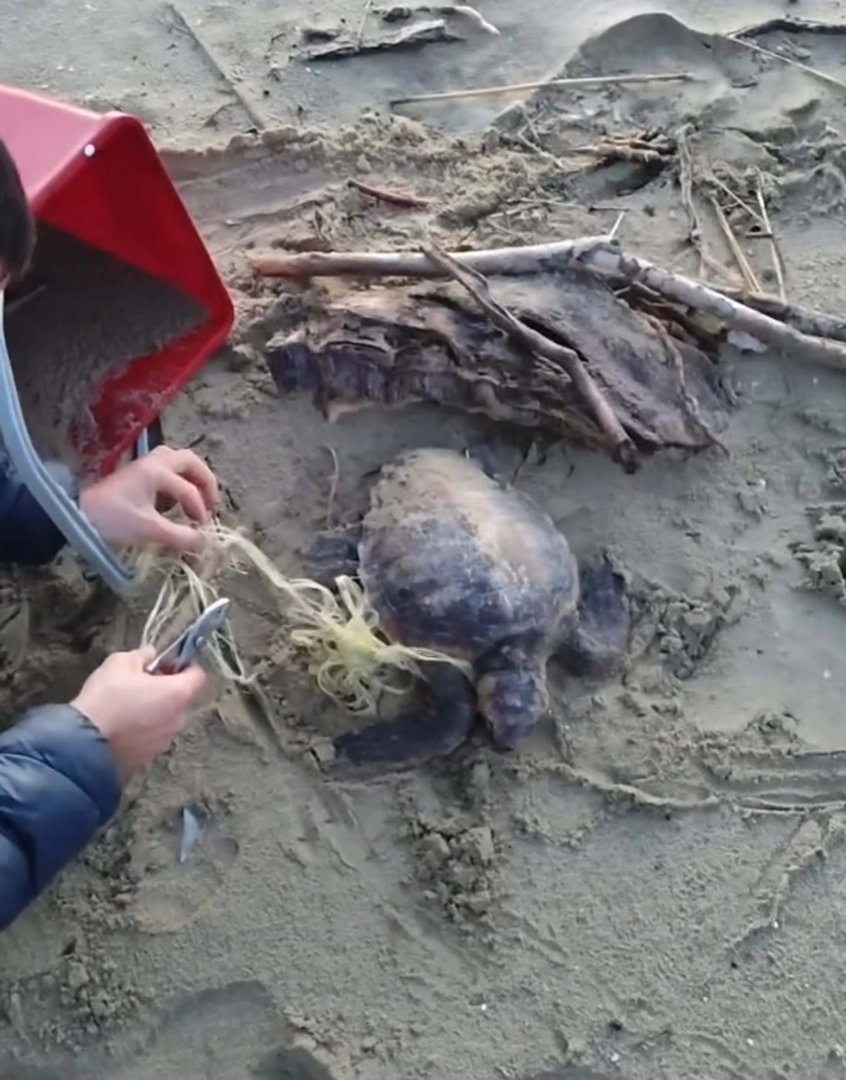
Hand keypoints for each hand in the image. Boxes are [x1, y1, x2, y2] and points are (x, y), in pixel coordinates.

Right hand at [72, 647, 207, 780]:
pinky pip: (154, 734)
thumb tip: (150, 654)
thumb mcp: (120, 664)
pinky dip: (145, 726)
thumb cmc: (107, 699)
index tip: (166, 662)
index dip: (185, 665)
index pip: (198, 675)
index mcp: (178, 694)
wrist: (84, 745)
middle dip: (167, 686)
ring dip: (156, 707)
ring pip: (168, 717)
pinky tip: (122, 723)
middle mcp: (179, 719)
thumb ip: (141, 655)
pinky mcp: (150, 756)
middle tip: (142, 680)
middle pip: (182, 697)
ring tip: (128, 702)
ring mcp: (166, 740)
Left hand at [80, 446, 219, 553]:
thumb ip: (180, 536)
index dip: (200, 511)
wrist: (76, 515)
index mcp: (157, 472)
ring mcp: (143, 465)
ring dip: (191, 475)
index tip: (200, 531)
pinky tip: (176, 497)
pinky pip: (164, 467)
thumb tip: (203, 543)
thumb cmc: (113, 520)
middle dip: (205, 481)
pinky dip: (177, 478)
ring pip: (175, 459)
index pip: (189, 490)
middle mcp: (153, 462)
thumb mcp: (149, 530)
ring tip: (196, 496)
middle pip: (189, 461)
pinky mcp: (135, 474)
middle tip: (210, 503)